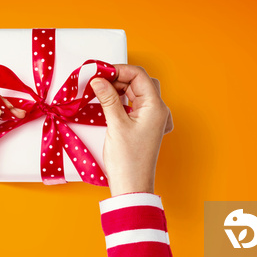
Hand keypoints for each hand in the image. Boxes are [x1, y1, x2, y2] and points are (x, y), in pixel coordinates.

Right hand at [89, 65, 173, 196]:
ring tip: (100, 91)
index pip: (139, 75)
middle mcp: (158, 111)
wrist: (132, 186)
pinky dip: (122, 100)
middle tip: (98, 80)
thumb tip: (98, 80)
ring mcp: (153, 119)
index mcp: (156, 107)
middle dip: (119, 78)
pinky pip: (135, 105)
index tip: (101, 71)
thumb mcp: (115, 125)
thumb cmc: (128, 161)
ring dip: (120, 89)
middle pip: (139, 82)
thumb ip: (107, 98)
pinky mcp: (145, 127)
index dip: (119, 70)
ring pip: (137, 92)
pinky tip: (109, 103)